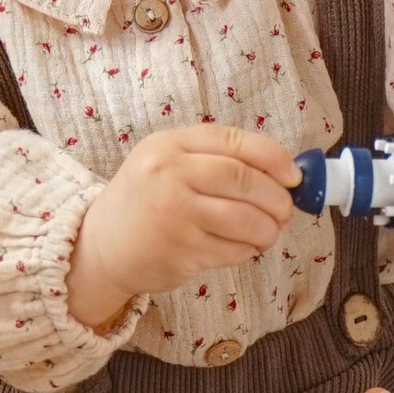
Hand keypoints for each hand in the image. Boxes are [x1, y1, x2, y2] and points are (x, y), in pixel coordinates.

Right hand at [70, 123, 296, 332]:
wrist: (100, 248)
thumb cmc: (145, 204)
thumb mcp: (166, 165)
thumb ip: (213, 160)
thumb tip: (281, 173)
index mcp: (169, 146)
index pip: (232, 142)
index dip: (272, 158)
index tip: (293, 176)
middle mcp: (168, 174)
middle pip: (242, 179)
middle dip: (275, 197)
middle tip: (285, 211)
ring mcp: (173, 214)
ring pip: (242, 218)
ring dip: (267, 229)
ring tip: (269, 233)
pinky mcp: (178, 250)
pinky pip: (230, 249)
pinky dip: (247, 250)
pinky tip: (244, 249)